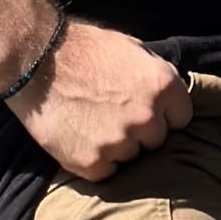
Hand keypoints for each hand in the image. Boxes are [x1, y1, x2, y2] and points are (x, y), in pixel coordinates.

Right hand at [11, 18, 192, 179]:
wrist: (38, 62)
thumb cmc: (85, 48)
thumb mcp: (132, 50)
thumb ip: (155, 77)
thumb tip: (168, 98)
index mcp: (162, 85)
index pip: (182, 117)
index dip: (165, 113)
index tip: (149, 110)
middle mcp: (146, 116)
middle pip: (157, 140)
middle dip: (142, 131)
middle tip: (116, 114)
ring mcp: (120, 143)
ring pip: (131, 156)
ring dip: (118, 146)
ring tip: (94, 122)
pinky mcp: (92, 163)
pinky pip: (106, 171)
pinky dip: (96, 160)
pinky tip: (81, 138)